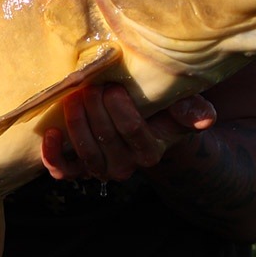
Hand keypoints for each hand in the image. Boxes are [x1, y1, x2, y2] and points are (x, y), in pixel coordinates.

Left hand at [39, 85, 216, 181]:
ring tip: (74, 97)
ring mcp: (101, 169)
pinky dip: (53, 155)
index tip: (115, 86)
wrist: (140, 129)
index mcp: (150, 152)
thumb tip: (205, 118)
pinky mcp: (78, 170)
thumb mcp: (178, 108)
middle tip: (91, 85)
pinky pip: (63, 171)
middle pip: (106, 139)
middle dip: (95, 109)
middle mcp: (125, 166)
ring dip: (76, 124)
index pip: (133, 132)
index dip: (121, 109)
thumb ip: (191, 110)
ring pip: (86, 154)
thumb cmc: (160, 112)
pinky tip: (50, 133)